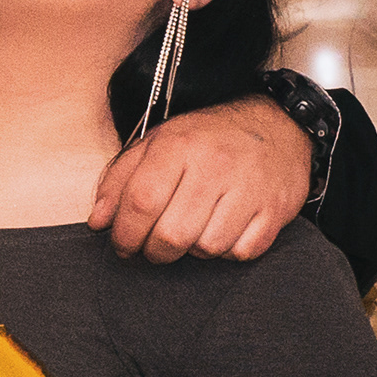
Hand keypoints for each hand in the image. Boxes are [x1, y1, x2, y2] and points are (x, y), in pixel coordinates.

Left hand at [87, 93, 309, 262]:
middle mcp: (215, 165)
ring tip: (193, 231)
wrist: (277, 124)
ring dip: (193, 250)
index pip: (141, 202)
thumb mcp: (157, 144)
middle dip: (155, 251)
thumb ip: (120, 180)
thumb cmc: (208, 139)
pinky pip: (242, 252)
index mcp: (179, 146)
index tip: (123, 245)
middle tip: (154, 247)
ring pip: (207, 248)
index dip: (125, 234)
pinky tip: (223, 231)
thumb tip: (99, 222)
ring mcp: (249, 188)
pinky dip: (228, 251)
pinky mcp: (275, 208)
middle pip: (172, 234)